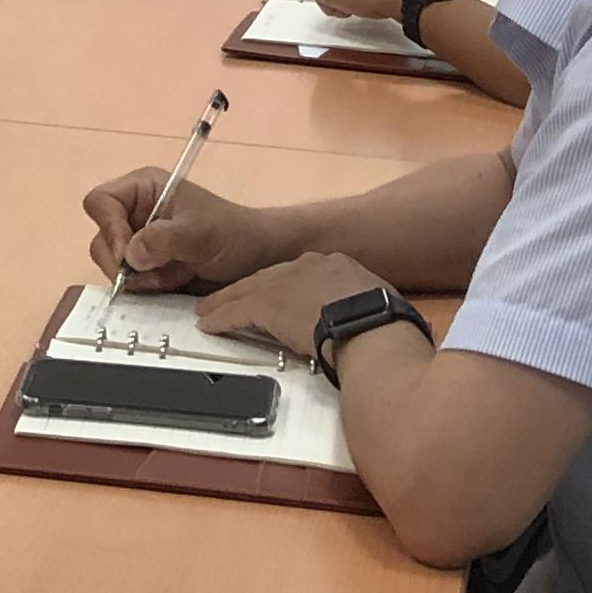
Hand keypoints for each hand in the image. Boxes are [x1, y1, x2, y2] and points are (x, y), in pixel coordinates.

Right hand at [81, 172, 282, 293]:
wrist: (258, 261)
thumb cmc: (233, 235)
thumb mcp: (199, 233)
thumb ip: (162, 239)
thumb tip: (128, 255)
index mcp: (143, 189)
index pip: (100, 202)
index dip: (108, 228)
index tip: (126, 255)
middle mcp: (135, 213)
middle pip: (101, 238)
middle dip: (122, 262)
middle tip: (150, 275)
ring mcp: (139, 242)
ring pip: (113, 265)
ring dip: (140, 277)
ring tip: (172, 276)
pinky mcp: (147, 267)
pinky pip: (130, 282)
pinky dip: (148, 288)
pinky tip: (174, 283)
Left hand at [194, 250, 387, 363]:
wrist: (369, 326)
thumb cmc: (384, 322)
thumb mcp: (379, 305)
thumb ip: (365, 308)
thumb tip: (371, 322)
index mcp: (337, 266)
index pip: (302, 275)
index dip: (286, 286)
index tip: (279, 296)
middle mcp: (307, 266)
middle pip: (269, 278)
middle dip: (248, 289)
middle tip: (229, 297)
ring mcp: (285, 283)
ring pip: (247, 292)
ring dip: (225, 302)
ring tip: (207, 310)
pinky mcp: (267, 305)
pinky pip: (237, 312)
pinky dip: (221, 319)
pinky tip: (208, 326)